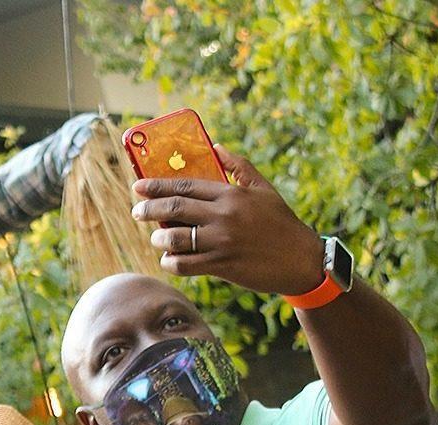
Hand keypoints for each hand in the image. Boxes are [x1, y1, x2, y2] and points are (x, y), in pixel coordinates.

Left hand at [131, 145, 325, 295]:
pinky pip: (184, 264)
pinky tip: (169, 258)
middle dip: (149, 209)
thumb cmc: (281, 223)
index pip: (185, 185)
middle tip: (136, 211)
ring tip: (156, 237)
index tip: (138, 186)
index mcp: (231, 193)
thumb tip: (216, 145)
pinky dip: (171, 261)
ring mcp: (221, 241)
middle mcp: (224, 215)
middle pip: (174, 208)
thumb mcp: (264, 189)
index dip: (157, 185)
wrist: (301, 260)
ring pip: (176, 237)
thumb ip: (238, 166)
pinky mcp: (221, 265)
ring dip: (159, 238)